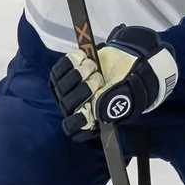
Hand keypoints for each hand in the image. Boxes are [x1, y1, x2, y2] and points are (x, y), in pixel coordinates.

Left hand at [49, 26, 174, 138]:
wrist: (124, 63)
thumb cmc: (125, 82)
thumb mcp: (123, 96)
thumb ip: (109, 105)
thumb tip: (94, 112)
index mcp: (90, 118)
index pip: (73, 126)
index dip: (78, 118)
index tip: (90, 105)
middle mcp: (75, 107)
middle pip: (67, 103)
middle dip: (84, 89)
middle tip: (100, 79)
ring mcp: (65, 91)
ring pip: (60, 85)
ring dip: (79, 73)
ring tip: (94, 67)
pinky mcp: (61, 74)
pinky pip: (58, 69)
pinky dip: (73, 61)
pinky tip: (85, 58)